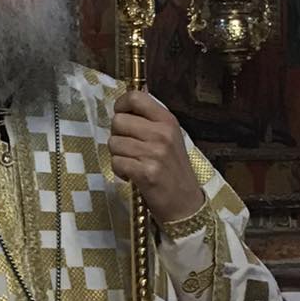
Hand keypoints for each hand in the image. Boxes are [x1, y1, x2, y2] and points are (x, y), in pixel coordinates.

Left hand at [109, 90, 204, 226]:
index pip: (135, 97)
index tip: (122, 116)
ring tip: (133, 163)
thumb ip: (150, 120)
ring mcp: (154, 153)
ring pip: (113, 143)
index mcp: (167, 120)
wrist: (185, 203)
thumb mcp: (170, 137)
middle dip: (117, 135)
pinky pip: (116, 162)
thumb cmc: (173, 168)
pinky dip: (119, 171)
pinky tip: (132, 175)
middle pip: (118, 121)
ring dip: (118, 155)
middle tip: (129, 148)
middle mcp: (162, 133)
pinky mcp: (146, 172)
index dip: (121, 105)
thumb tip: (126, 103)